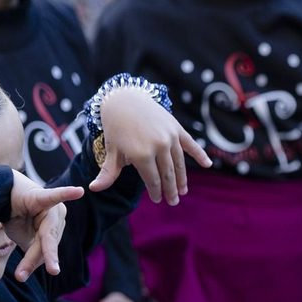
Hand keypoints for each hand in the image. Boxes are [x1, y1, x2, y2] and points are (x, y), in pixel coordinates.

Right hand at [5, 171, 84, 280]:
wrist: (0, 191)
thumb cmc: (15, 215)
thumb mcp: (23, 238)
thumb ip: (33, 251)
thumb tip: (37, 266)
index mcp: (54, 228)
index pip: (46, 249)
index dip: (32, 262)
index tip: (21, 276)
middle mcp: (56, 218)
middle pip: (47, 243)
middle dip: (34, 261)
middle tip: (29, 277)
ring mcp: (51, 207)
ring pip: (44, 234)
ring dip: (31, 253)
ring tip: (20, 273)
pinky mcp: (41, 196)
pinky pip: (53, 196)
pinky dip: (65, 194)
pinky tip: (78, 191)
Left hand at [88, 86, 212, 203]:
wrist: (125, 100)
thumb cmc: (116, 127)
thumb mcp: (111, 151)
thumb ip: (108, 173)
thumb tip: (93, 189)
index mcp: (141, 155)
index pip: (153, 180)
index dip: (155, 192)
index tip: (157, 200)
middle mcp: (158, 146)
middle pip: (168, 175)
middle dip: (170, 190)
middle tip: (173, 202)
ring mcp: (169, 137)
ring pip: (179, 164)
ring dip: (182, 179)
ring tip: (183, 190)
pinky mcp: (176, 128)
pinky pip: (190, 144)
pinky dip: (200, 155)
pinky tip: (208, 165)